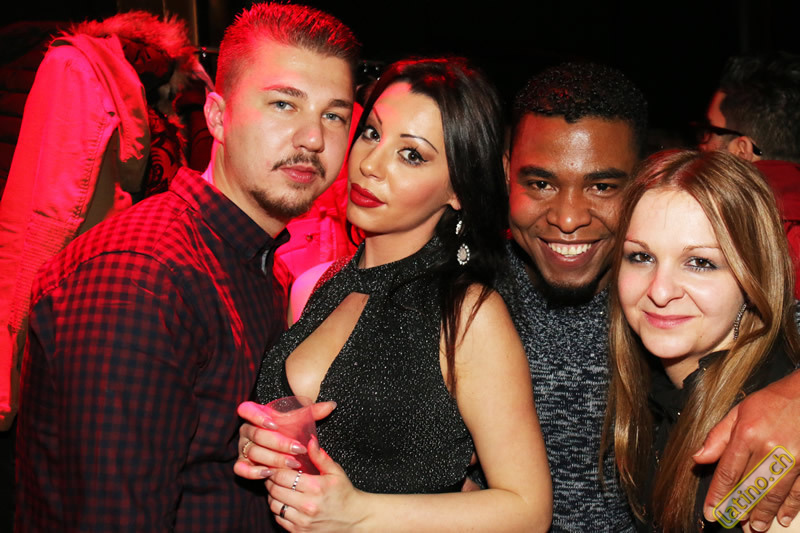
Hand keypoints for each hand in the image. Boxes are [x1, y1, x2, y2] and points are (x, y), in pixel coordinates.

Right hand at [233, 401, 335, 479]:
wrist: (281, 451)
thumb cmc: (289, 431)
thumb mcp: (299, 421)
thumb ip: (313, 412)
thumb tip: (332, 405)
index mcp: (255, 415)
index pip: (246, 410)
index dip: (257, 417)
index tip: (274, 424)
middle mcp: (246, 431)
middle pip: (256, 435)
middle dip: (278, 443)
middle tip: (297, 450)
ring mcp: (242, 448)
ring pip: (253, 452)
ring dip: (273, 459)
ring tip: (292, 463)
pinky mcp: (241, 464)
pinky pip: (241, 469)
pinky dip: (254, 472)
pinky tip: (269, 473)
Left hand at [266, 437, 365, 531]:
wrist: (354, 518)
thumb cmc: (344, 493)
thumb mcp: (335, 471)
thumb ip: (320, 456)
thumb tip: (310, 441)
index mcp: (316, 487)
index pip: (283, 476)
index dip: (275, 469)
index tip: (274, 465)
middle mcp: (307, 505)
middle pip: (275, 490)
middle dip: (270, 480)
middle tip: (272, 474)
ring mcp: (302, 521)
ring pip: (274, 505)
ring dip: (272, 495)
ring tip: (277, 487)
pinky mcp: (299, 531)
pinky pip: (279, 518)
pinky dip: (277, 509)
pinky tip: (283, 501)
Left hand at [695, 370, 799, 530]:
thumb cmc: (771, 401)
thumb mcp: (738, 411)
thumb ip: (718, 436)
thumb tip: (698, 458)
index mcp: (746, 434)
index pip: (728, 472)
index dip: (718, 494)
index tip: (711, 511)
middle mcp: (769, 448)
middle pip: (750, 486)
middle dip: (740, 508)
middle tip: (733, 522)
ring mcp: (792, 458)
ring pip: (774, 493)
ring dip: (764, 513)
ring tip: (755, 527)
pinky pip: (798, 490)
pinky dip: (791, 507)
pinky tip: (783, 518)